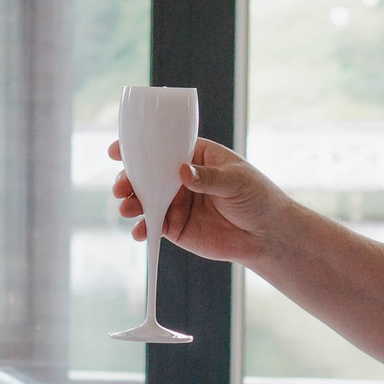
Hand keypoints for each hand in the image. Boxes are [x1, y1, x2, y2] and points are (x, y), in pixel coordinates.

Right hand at [109, 136, 286, 266]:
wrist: (267, 235)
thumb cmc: (257, 197)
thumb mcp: (236, 181)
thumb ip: (208, 178)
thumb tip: (182, 172)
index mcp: (194, 156)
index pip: (162, 147)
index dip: (138, 147)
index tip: (117, 150)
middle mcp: (180, 178)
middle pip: (146, 174)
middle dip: (128, 179)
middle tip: (121, 187)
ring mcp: (175, 202)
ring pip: (145, 200)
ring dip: (131, 203)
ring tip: (127, 208)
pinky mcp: (175, 227)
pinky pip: (153, 226)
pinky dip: (142, 229)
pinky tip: (138, 231)